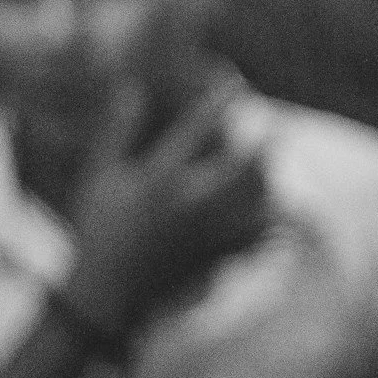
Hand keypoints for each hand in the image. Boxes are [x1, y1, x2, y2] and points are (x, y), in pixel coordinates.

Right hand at [58, 76, 270, 335]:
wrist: (106, 296)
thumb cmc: (99, 232)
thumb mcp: (101, 178)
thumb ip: (118, 132)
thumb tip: (132, 88)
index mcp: (160, 178)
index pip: (198, 128)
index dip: (220, 100)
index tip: (236, 81)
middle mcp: (190, 202)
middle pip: (244, 164)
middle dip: (263, 141)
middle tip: (274, 126)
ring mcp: (208, 231)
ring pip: (257, 199)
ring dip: (271, 179)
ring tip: (275, 165)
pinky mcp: (217, 256)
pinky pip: (257, 236)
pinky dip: (271, 222)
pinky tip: (278, 212)